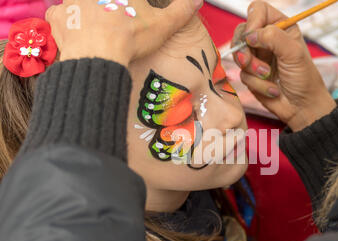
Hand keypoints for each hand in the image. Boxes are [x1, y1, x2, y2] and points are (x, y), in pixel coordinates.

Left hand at [46, 0, 202, 66]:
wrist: (99, 57)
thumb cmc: (130, 38)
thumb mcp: (162, 25)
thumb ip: (180, 11)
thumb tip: (197, 0)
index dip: (129, 7)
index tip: (130, 16)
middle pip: (105, 1)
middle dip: (111, 7)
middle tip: (118, 20)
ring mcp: (72, 0)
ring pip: (82, 4)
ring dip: (91, 11)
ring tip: (102, 27)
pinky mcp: (59, 16)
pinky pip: (61, 14)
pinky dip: (69, 22)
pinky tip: (80, 31)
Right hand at [232, 1, 335, 131]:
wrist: (302, 107)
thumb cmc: (304, 79)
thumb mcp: (293, 53)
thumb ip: (272, 37)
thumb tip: (250, 36)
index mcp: (281, 27)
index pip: (258, 11)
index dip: (252, 21)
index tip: (253, 37)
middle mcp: (267, 40)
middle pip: (242, 32)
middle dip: (245, 49)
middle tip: (249, 61)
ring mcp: (258, 57)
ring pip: (239, 54)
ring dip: (252, 68)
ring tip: (268, 76)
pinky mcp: (251, 75)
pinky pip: (243, 74)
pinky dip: (256, 83)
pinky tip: (272, 89)